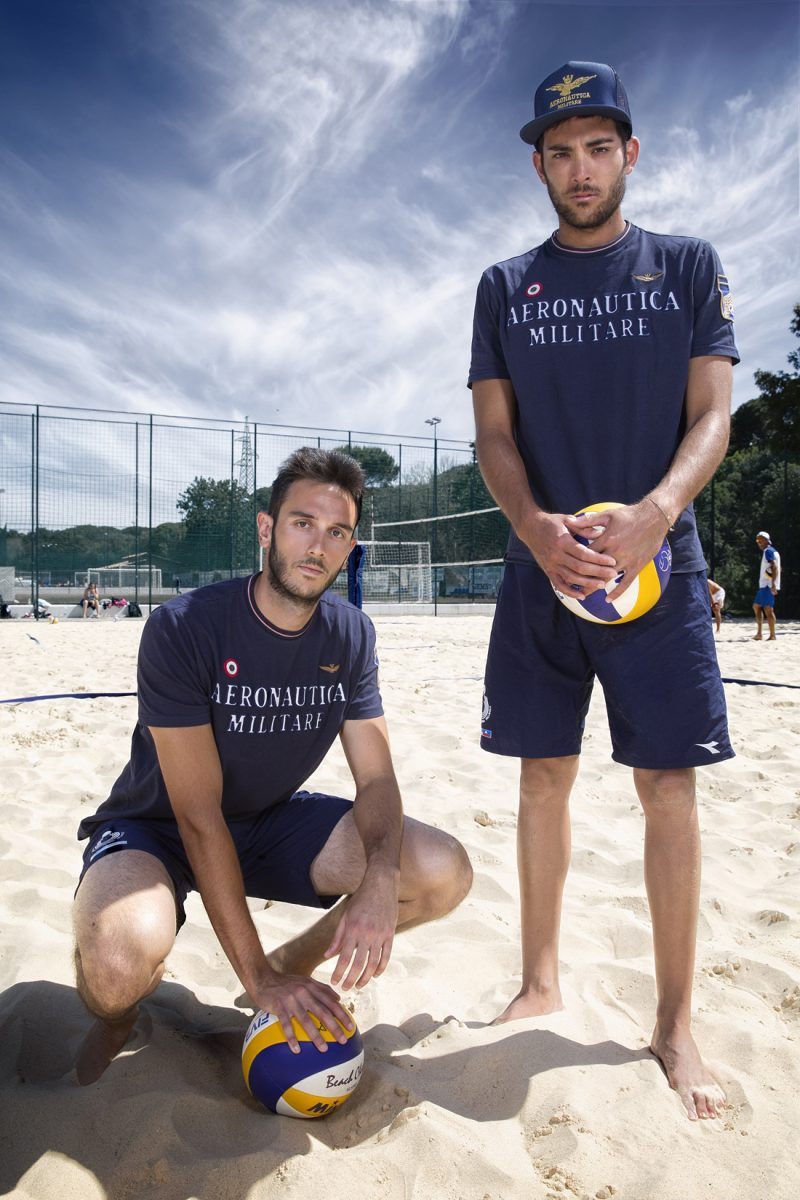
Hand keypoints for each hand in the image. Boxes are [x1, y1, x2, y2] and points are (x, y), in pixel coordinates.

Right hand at [250, 969, 353, 1054]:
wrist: (263, 978)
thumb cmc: (285, 982)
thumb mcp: (305, 981)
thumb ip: (322, 988)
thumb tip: (339, 999)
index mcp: (311, 987)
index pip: (330, 1002)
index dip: (342, 1014)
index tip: (351, 1026)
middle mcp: (303, 993)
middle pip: (322, 1012)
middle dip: (334, 1027)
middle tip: (343, 1040)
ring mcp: (291, 1000)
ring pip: (306, 1020)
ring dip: (315, 1036)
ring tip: (323, 1049)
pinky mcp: (279, 1007)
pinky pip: (286, 1025)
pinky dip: (291, 1038)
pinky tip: (296, 1050)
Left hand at [325, 868, 398, 990]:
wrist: (381, 884)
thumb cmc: (360, 899)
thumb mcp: (345, 915)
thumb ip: (337, 937)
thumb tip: (327, 955)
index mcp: (353, 929)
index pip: (343, 957)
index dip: (338, 972)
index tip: (334, 982)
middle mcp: (366, 934)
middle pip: (358, 964)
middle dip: (351, 980)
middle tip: (345, 989)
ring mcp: (380, 935)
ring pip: (373, 964)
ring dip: (365, 978)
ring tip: (359, 986)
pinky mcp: (390, 934)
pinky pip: (386, 956)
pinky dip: (381, 969)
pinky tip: (374, 975)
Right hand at [519, 510, 617, 598]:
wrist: (530, 527)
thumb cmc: (552, 522)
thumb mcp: (568, 520)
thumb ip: (584, 528)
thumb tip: (600, 533)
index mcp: (562, 541)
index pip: (584, 553)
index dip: (599, 559)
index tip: (612, 561)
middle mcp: (556, 555)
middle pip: (580, 568)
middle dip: (598, 572)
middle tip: (613, 574)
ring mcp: (551, 564)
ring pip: (571, 578)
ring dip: (587, 583)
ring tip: (602, 585)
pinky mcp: (548, 571)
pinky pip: (559, 585)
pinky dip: (570, 592)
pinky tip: (582, 595)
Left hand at [567, 501, 667, 601]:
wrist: (654, 518)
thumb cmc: (629, 515)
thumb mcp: (607, 515)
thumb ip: (587, 521)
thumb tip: (569, 522)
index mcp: (606, 539)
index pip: (586, 553)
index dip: (574, 560)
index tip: (565, 567)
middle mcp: (615, 552)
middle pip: (594, 569)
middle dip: (581, 578)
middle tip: (569, 585)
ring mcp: (626, 560)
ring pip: (607, 577)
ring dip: (595, 587)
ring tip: (584, 595)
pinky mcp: (637, 566)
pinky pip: (626, 582)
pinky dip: (617, 592)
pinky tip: (608, 600)